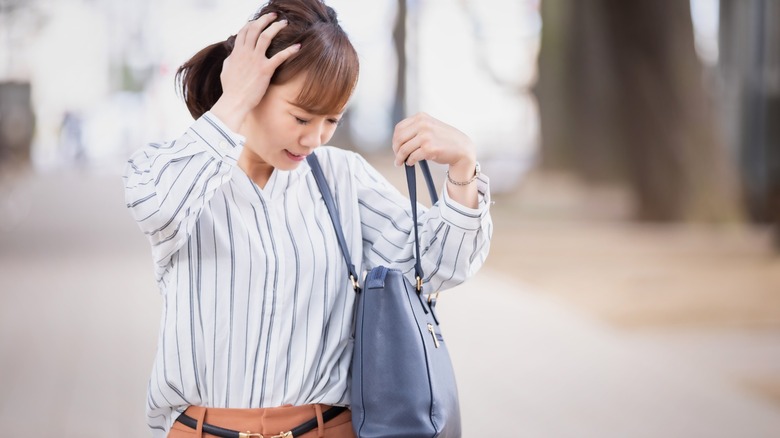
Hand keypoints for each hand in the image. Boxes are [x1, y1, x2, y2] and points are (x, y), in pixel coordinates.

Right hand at [211, 13, 300, 130]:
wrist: (234, 101)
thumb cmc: (230, 89)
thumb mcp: (226, 70)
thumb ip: (230, 60)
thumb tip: (231, 55)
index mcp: (236, 52)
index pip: (243, 31)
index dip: (252, 23)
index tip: (259, 20)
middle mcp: (245, 53)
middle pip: (255, 29)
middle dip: (265, 19)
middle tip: (274, 15)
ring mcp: (255, 60)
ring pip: (266, 37)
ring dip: (276, 27)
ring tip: (284, 23)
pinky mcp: (265, 70)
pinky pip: (280, 57)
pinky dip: (290, 50)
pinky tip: (298, 46)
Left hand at [391, 112, 475, 169]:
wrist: (462, 147)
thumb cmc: (445, 139)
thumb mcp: (430, 126)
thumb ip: (416, 129)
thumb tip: (397, 141)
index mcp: (421, 117)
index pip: (399, 128)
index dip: (395, 140)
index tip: (396, 147)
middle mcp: (423, 125)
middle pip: (399, 139)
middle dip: (395, 150)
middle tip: (397, 157)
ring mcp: (426, 137)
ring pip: (404, 149)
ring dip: (400, 158)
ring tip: (400, 162)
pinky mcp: (429, 149)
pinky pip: (412, 157)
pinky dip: (409, 162)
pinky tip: (411, 163)